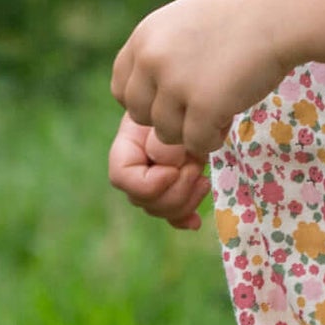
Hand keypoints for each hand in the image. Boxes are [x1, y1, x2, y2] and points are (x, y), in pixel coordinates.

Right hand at [108, 114, 211, 230]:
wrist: (200, 103)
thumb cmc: (186, 102)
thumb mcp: (174, 114)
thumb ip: (165, 139)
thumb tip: (165, 165)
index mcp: (128, 147)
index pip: (122, 178)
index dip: (149, 183)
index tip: (175, 169)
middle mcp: (136, 169)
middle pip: (143, 201)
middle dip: (174, 190)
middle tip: (195, 167)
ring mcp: (154, 181)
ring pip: (160, 210)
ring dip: (185, 200)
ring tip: (202, 177)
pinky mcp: (173, 189)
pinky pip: (173, 216)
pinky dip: (184, 219)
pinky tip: (195, 221)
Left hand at [111, 0, 287, 161]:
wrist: (280, 16)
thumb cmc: (242, 17)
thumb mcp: (185, 22)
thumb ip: (161, 51)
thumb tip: (150, 87)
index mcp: (144, 38)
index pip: (122, 89)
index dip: (148, 101)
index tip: (174, 100)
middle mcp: (152, 60)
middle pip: (141, 115)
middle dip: (169, 119)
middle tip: (201, 109)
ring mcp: (175, 84)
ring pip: (166, 134)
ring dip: (192, 131)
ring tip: (220, 112)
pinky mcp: (203, 106)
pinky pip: (195, 143)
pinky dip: (211, 140)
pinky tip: (228, 121)